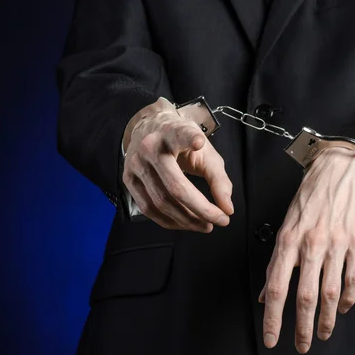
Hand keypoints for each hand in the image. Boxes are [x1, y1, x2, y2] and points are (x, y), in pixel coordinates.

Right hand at [122, 97, 233, 231]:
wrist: (150, 129)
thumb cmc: (182, 142)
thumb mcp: (206, 152)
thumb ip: (219, 180)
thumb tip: (227, 209)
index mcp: (172, 132)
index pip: (181, 134)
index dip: (189, 138)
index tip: (198, 141)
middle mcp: (150, 147)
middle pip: (175, 186)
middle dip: (201, 209)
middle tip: (220, 220)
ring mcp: (135, 164)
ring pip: (160, 202)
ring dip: (186, 220)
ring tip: (205, 225)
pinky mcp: (127, 179)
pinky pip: (148, 208)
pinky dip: (169, 221)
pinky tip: (185, 222)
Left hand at [259, 146, 354, 353]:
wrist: (340, 170)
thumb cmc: (310, 198)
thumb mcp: (286, 225)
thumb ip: (277, 262)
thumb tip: (266, 294)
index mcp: (288, 240)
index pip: (277, 287)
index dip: (273, 318)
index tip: (272, 338)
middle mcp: (311, 244)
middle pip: (304, 296)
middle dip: (301, 328)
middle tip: (301, 346)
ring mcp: (336, 244)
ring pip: (330, 293)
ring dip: (326, 320)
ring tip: (323, 334)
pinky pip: (352, 279)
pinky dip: (347, 299)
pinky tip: (343, 308)